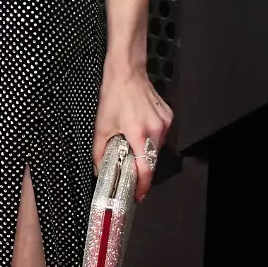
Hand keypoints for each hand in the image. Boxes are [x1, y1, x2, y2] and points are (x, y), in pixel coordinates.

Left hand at [93, 65, 171, 201]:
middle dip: (140, 166)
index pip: (145, 168)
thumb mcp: (101, 126)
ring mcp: (164, 122)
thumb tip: (100, 169)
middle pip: (150, 159)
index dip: (143, 186)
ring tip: (131, 140)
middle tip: (128, 167)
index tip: (139, 195)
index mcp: (138, 133)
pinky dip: (149, 138)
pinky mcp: (168, 117)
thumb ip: (100, 152)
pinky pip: (160, 135)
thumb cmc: (115, 94)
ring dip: (144, 150)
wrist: (127, 72)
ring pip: (156, 148)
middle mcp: (155, 129)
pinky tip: (139, 128)